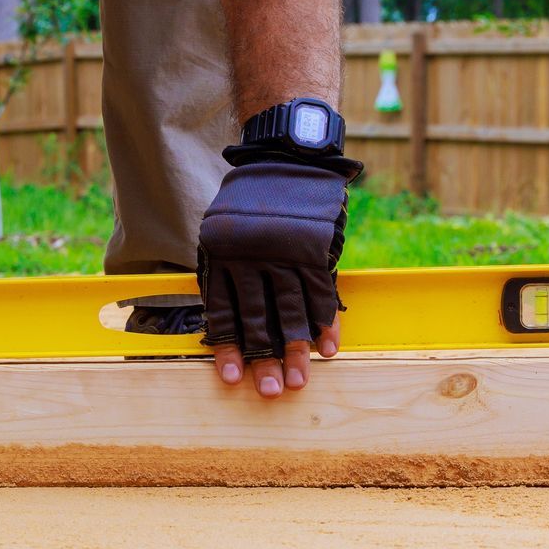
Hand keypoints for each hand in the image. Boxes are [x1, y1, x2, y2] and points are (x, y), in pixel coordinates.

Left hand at [196, 153, 360, 398]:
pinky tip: (327, 348)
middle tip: (272, 392)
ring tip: (300, 380)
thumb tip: (228, 320)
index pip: (222, 311)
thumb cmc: (250, 199)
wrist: (286, 156)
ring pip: (291, 312)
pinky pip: (321, 294)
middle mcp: (250, 258)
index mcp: (221, 255)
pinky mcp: (314, 250)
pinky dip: (326, 323)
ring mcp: (284, 254)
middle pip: (258, 318)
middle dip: (265, 359)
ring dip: (296, 350)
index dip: (229, 347)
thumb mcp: (222, 228)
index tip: (233, 378)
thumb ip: (226, 270)